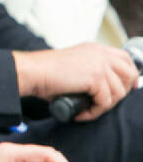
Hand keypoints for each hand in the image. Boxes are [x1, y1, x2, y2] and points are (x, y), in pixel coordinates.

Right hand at [12, 43, 137, 120]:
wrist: (32, 72)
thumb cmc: (44, 73)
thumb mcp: (73, 66)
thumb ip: (90, 71)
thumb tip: (103, 91)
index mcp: (94, 49)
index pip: (124, 58)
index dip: (129, 75)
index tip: (126, 88)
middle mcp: (100, 54)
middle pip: (129, 73)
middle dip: (121, 92)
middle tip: (105, 103)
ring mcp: (99, 65)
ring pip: (118, 93)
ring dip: (103, 106)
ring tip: (85, 110)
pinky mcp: (96, 78)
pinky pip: (105, 103)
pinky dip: (93, 112)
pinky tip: (80, 113)